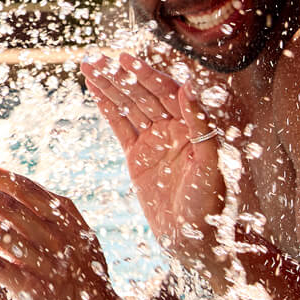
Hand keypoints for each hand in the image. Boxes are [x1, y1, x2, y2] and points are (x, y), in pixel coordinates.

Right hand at [81, 53, 226, 270]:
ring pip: (128, 107)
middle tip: (96, 57)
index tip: (125, 59)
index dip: (145, 75)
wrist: (195, 241)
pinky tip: (95, 91)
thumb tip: (189, 88)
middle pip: (142, 95)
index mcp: (191, 127)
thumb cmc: (211, 208)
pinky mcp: (138, 158)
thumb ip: (201, 127)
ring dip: (109, 86)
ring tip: (88, 66)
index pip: (166, 93)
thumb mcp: (210, 168)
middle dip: (119, 76)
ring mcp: (153, 142)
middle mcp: (173, 129)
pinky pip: (120, 128)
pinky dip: (107, 109)